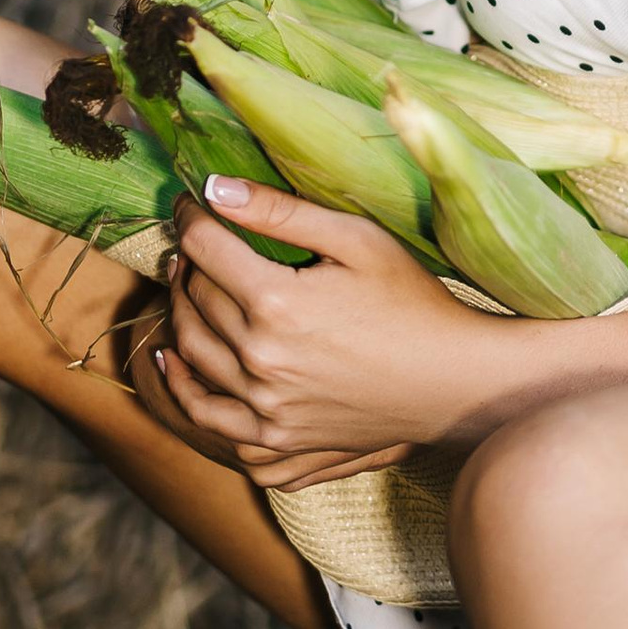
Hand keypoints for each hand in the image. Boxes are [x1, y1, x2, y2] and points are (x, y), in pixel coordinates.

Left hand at [156, 179, 520, 488]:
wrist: (455, 383)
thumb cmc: (413, 303)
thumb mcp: (358, 240)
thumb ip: (281, 211)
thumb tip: (211, 188)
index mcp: (276, 303)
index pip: (204, 249)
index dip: (191, 219)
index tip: (192, 206)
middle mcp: (260, 360)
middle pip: (194, 299)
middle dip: (188, 262)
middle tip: (194, 243)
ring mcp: (266, 408)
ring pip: (190, 353)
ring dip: (178, 315)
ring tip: (185, 288)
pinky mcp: (277, 439)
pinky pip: (208, 418)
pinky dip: (182, 388)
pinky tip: (172, 362)